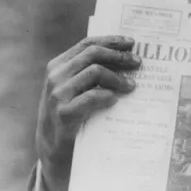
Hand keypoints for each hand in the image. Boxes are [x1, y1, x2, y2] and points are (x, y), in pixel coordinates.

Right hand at [36, 35, 140, 190]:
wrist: (52, 149)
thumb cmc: (69, 115)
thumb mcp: (72, 89)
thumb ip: (87, 73)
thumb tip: (123, 58)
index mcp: (57, 66)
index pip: (87, 44)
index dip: (111, 41)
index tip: (131, 43)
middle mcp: (55, 76)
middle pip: (93, 54)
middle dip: (119, 56)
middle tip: (138, 63)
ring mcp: (58, 94)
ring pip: (94, 72)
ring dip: (117, 77)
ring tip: (131, 85)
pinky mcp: (64, 113)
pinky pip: (92, 96)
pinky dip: (107, 95)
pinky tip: (116, 99)